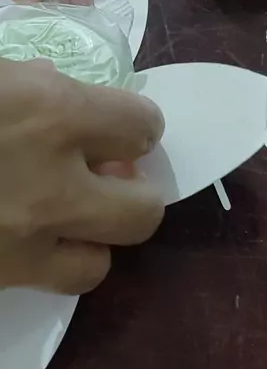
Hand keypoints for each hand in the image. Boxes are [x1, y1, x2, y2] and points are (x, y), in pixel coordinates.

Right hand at [0, 59, 164, 293]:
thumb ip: (33, 83)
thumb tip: (57, 86)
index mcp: (50, 113)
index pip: (141, 125)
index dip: (136, 123)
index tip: (119, 124)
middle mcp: (53, 186)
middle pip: (143, 209)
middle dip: (132, 190)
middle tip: (104, 174)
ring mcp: (24, 244)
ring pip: (98, 265)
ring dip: (91, 237)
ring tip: (65, 215)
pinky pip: (46, 285)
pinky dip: (45, 261)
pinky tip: (22, 235)